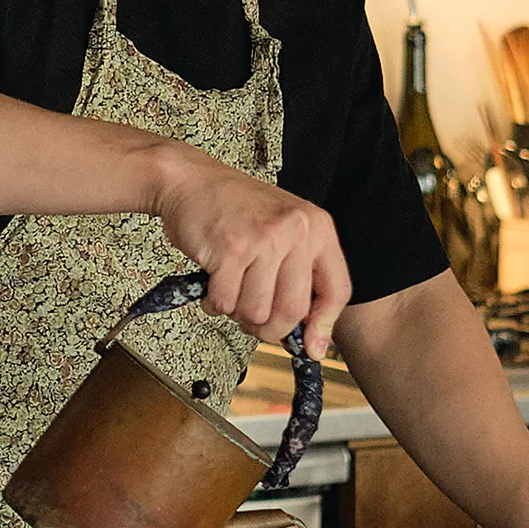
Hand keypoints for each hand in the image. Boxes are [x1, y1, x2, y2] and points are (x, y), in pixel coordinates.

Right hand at [151, 147, 350, 358]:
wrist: (191, 180)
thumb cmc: (235, 209)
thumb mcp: (284, 231)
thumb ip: (301, 277)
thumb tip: (313, 342)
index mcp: (317, 228)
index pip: (337, 291)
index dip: (323, 326)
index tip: (311, 347)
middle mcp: (295, 232)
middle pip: (293, 310)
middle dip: (269, 329)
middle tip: (253, 322)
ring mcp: (263, 240)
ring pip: (256, 312)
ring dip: (237, 312)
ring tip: (230, 290)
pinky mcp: (230, 250)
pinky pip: (225, 302)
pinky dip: (214, 303)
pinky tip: (213, 284)